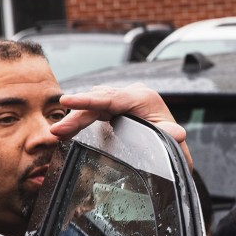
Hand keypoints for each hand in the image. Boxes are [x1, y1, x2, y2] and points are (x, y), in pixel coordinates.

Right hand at [52, 84, 192, 169]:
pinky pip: (94, 109)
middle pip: (98, 102)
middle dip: (76, 115)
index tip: (67, 100)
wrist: (171, 141)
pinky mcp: (114, 106)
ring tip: (58, 133)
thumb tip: (177, 134)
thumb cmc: (170, 138)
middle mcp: (131, 94)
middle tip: (58, 131)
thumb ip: (173, 135)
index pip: (111, 98)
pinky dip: (80, 119)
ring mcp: (121, 99)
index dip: (88, 100)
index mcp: (144, 98)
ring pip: (93, 105)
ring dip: (75, 118)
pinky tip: (67, 129)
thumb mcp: (171, 137)